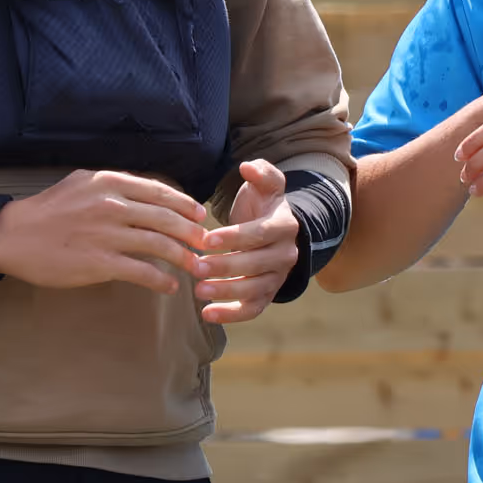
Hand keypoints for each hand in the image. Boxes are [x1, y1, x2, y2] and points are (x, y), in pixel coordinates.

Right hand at [0, 168, 208, 294]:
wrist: (13, 235)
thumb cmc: (46, 210)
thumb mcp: (80, 182)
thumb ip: (112, 185)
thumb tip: (142, 192)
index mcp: (109, 182)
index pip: (159, 192)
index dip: (184, 205)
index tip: (199, 215)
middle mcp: (112, 205)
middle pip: (166, 218)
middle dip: (192, 232)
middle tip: (206, 243)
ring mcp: (107, 235)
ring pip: (160, 245)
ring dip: (183, 258)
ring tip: (196, 267)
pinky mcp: (100, 263)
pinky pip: (141, 272)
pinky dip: (161, 280)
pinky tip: (169, 286)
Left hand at [194, 160, 298, 324]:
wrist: (273, 229)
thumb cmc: (262, 204)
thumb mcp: (266, 184)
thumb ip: (262, 173)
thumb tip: (248, 167)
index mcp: (284, 225)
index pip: (259, 234)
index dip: (234, 237)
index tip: (207, 239)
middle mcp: (286, 254)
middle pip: (256, 265)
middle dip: (225, 267)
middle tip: (195, 267)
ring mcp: (278, 277)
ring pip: (255, 290)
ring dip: (226, 292)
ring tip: (198, 291)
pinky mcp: (267, 294)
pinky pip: (253, 309)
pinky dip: (232, 315)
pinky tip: (207, 314)